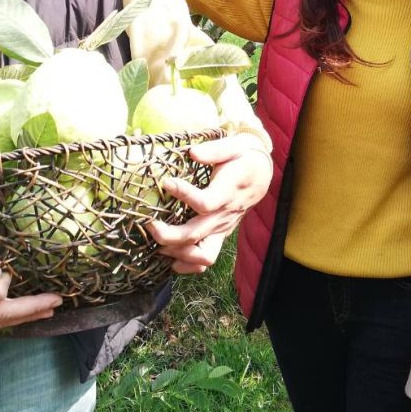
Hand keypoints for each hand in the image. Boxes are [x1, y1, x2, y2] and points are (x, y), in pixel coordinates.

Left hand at [147, 132, 272, 273]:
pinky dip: (189, 265)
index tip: (167, 182)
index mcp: (227, 192)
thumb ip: (214, 150)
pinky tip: (171, 260)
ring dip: (177, 253)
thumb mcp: (233, 146)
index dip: (184, 195)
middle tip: (149, 223)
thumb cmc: (243, 157)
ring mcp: (223, 228)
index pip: (205, 202)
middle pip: (196, 235)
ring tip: (157, 241)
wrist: (261, 174)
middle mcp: (224, 215)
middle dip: (169, 235)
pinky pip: (207, 258)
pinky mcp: (220, 234)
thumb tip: (192, 152)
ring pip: (203, 255)